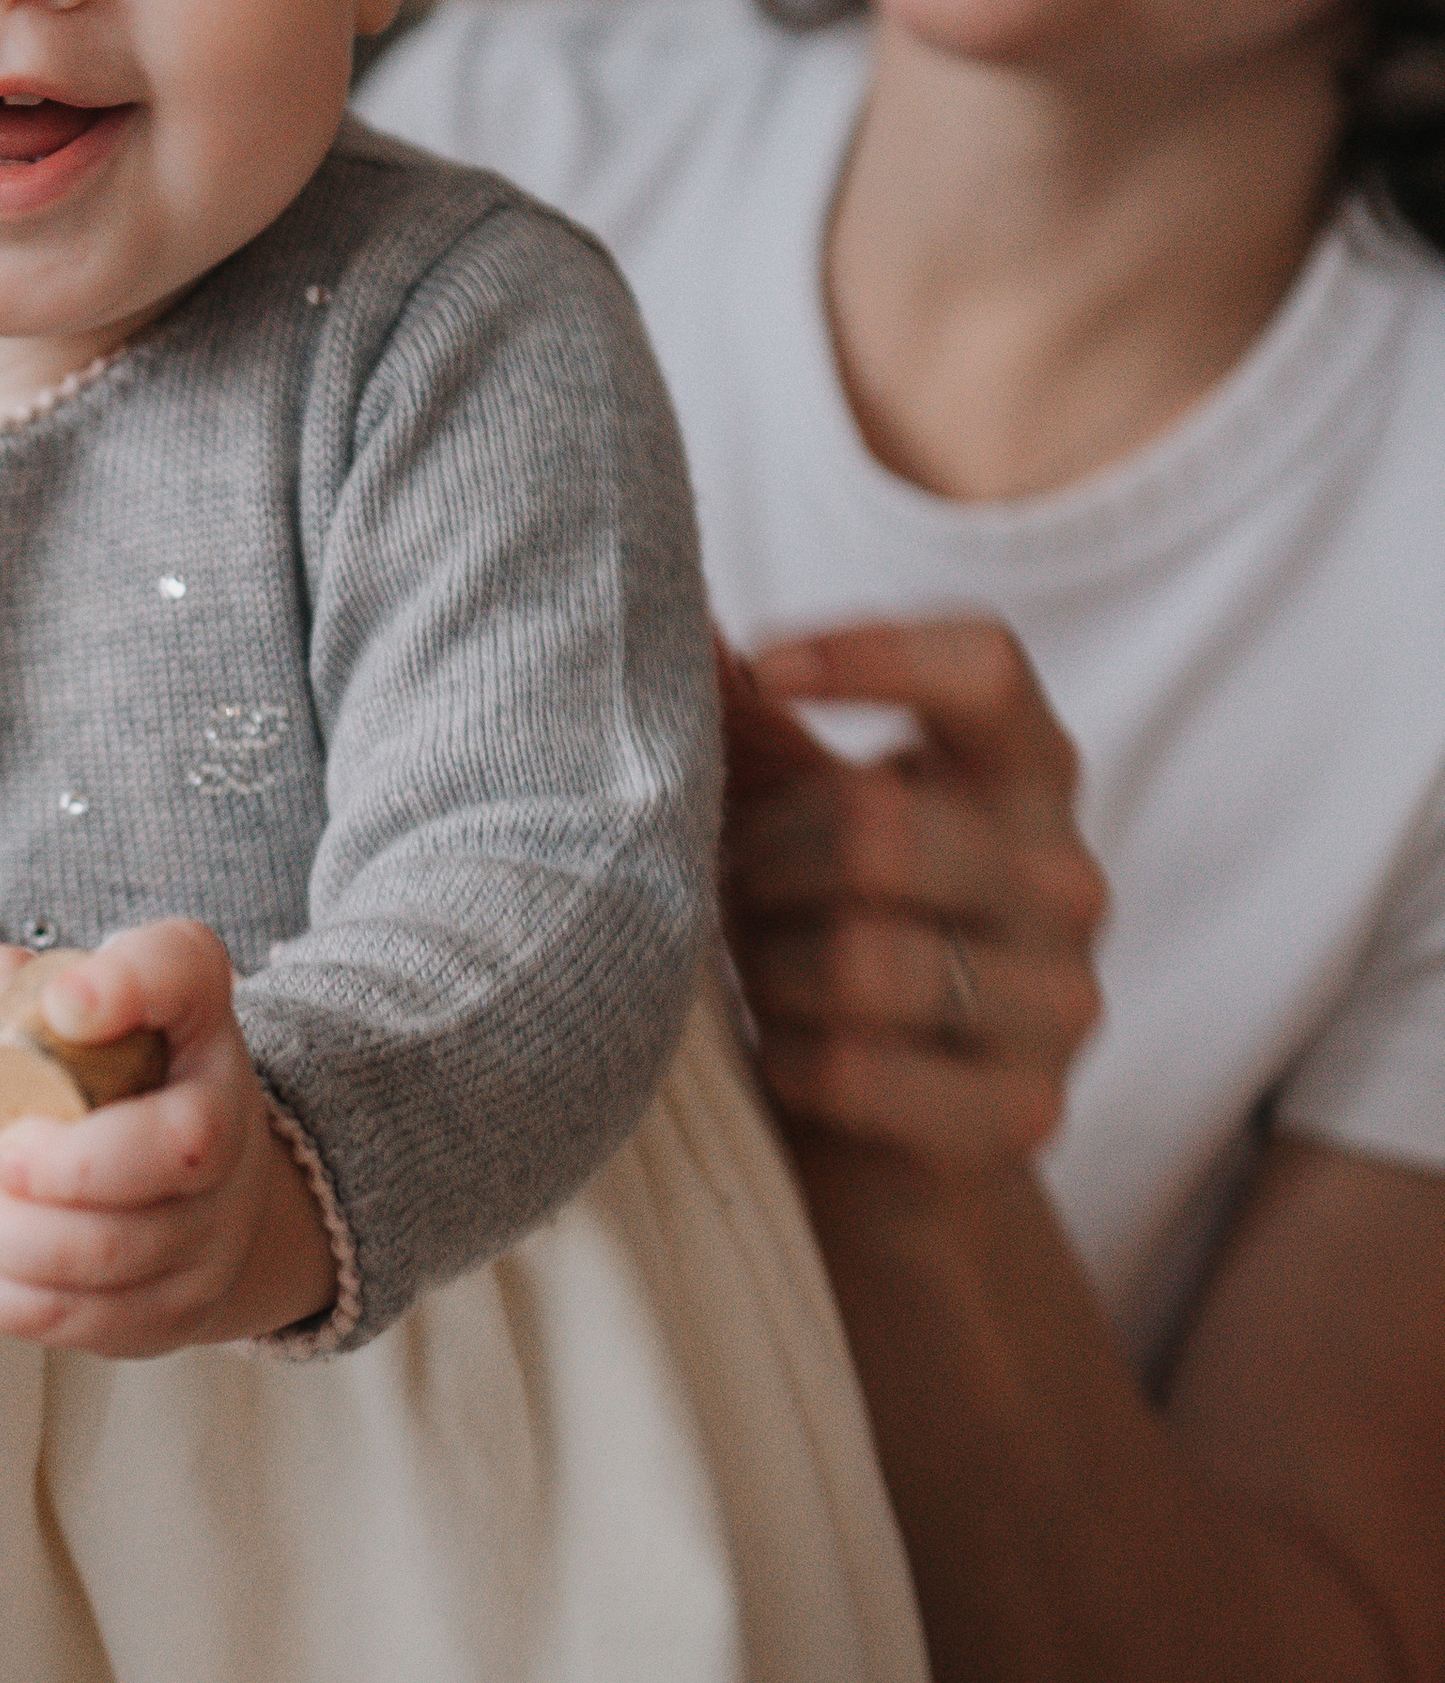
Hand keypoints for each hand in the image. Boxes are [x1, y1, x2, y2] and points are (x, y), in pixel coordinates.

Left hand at [0, 919, 337, 1355]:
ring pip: (121, 1253)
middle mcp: (227, 1109)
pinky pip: (97, 1322)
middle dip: (65, 1168)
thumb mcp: (60, 1000)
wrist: (201, 1183)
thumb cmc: (108, 1073)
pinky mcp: (183, 1304)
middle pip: (178, 1149)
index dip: (131, 984)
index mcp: (194, 1014)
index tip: (64, 1004)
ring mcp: (214, 1220)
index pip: (186, 971)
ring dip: (13, 1243)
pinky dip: (10, 1302)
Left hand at [718, 619, 1106, 1167]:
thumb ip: (746, 706)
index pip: (984, 666)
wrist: (877, 1129)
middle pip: (879, 824)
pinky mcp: (1028, 1114)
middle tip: (731, 886)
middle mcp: (1068, 876)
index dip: (867, 653)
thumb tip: (662, 602)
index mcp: (1024, 772)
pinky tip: (786, 1055)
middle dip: (767, 859)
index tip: (759, 667)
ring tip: (757, 970)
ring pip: (860, 957)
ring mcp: (1063, 1001)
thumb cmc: (821, 916)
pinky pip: (855, 1069)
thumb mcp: (788, 798)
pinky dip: (787, 1060)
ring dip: (769, 964)